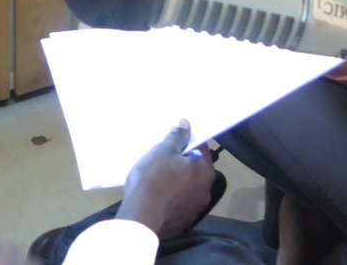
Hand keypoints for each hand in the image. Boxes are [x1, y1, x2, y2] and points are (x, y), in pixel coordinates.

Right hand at [116, 119, 214, 240]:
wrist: (141, 220)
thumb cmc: (153, 180)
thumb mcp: (163, 151)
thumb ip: (177, 137)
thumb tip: (186, 124)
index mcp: (205, 171)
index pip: (202, 148)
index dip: (188, 141)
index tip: (174, 140)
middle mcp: (206, 191)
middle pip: (195, 168)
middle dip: (181, 161)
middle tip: (162, 157)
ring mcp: (195, 209)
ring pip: (187, 186)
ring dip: (177, 180)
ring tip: (157, 177)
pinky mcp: (182, 222)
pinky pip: (178, 202)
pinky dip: (171, 197)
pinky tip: (156, 195)